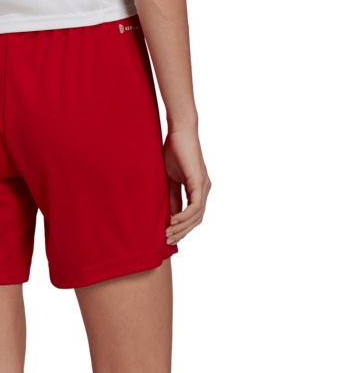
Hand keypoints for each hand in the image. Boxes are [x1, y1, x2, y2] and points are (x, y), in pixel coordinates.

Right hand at [163, 127, 210, 245]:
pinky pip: (195, 206)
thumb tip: (169, 216)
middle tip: (166, 240)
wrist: (179, 132)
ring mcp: (204, 186)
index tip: (167, 235)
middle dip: (181, 232)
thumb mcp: (169, 180)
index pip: (193, 216)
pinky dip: (184, 216)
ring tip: (167, 234)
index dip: (181, 228)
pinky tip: (173, 221)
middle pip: (196, 220)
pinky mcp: (199, 182)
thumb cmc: (173, 151)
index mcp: (198, 189)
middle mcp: (204, 189)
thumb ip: (172, 197)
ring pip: (197, 216)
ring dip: (182, 228)